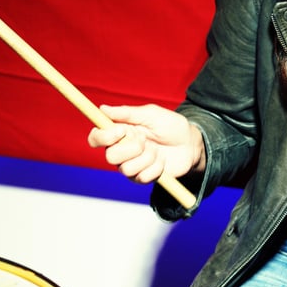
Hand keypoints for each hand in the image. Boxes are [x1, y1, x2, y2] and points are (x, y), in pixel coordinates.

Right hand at [88, 104, 204, 184]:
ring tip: (157, 150)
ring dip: (147, 157)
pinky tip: (162, 161)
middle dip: (131, 148)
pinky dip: (156, 167)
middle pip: (110, 157)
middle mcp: (121, 150)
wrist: (190, 144)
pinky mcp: (143, 177)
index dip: (103, 137)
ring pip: (126, 169)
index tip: (121, 131)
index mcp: (119, 133)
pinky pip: (142, 177)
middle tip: (146, 140)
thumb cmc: (171, 126)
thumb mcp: (151, 114)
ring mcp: (131, 165)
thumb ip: (128, 113)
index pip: (96, 138)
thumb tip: (103, 109)